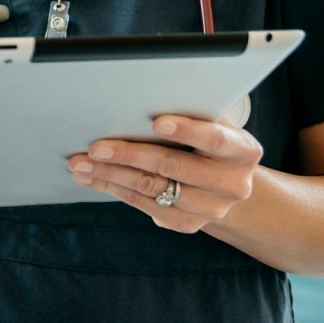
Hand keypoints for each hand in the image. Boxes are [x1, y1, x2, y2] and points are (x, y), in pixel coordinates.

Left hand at [66, 113, 261, 232]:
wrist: (225, 184)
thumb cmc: (208, 142)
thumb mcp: (211, 124)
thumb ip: (189, 113)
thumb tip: (135, 98)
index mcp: (242, 150)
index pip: (214, 138)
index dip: (186, 130)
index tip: (157, 122)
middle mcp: (231, 183)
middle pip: (173, 165)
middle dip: (129, 154)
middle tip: (96, 147)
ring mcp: (211, 208)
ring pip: (151, 187)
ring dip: (110, 175)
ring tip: (81, 164)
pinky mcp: (187, 224)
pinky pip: (143, 204)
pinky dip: (114, 188)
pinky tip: (91, 178)